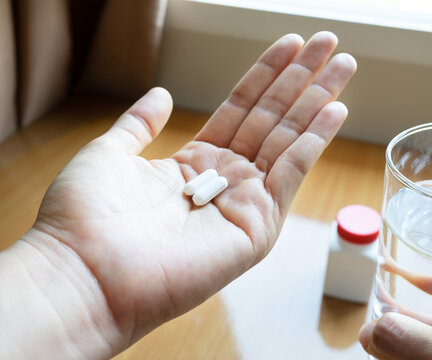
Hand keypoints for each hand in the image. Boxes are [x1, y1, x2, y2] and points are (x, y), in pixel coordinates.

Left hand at [21, 31, 355, 354]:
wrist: (84, 273)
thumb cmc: (86, 217)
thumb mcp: (110, 154)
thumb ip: (139, 123)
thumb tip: (161, 93)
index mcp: (194, 164)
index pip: (241, 108)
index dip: (266, 75)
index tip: (291, 44)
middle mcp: (225, 180)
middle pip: (272, 119)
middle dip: (302, 80)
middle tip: (330, 44)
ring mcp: (244, 203)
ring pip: (288, 140)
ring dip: (317, 101)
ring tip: (343, 64)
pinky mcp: (257, 226)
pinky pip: (291, 173)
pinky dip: (314, 141)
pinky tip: (334, 109)